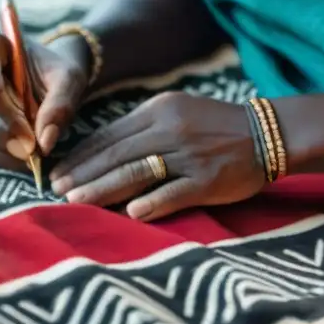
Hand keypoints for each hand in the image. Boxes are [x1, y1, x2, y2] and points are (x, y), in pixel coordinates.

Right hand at [0, 31, 88, 169]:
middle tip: (33, 155)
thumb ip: (61, 105)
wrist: (42, 77)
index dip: (10, 119)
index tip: (32, 140)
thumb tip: (45, 143)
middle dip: (7, 138)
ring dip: (0, 151)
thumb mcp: (69, 79)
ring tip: (28, 155)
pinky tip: (13, 155)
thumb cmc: (53, 73)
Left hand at [49, 92, 264, 220]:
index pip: (110, 134)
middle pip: (117, 153)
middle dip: (84, 173)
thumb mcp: (175, 113)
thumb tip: (99, 153)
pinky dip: (152, 202)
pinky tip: (130, 213)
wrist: (266, 133)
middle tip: (57, 190)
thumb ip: (141, 130)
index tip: (58, 171)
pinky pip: (174, 191)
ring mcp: (189, 154)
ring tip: (78, 201)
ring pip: (138, 172)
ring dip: (104, 187)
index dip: (82, 155)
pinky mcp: (208, 179)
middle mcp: (170, 129)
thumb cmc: (213, 126)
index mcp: (158, 110)